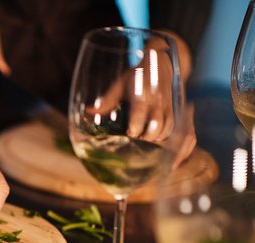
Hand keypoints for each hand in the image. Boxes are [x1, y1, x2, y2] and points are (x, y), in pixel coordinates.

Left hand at [89, 32, 194, 162]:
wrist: (162, 62)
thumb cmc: (137, 76)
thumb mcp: (119, 85)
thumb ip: (106, 102)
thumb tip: (88, 112)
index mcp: (142, 96)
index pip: (140, 115)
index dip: (135, 128)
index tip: (129, 133)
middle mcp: (159, 103)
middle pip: (157, 127)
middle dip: (147, 138)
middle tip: (137, 139)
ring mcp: (170, 108)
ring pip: (169, 130)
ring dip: (158, 140)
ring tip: (147, 142)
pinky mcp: (178, 111)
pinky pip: (183, 131)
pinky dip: (176, 142)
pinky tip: (167, 152)